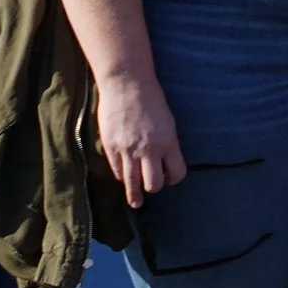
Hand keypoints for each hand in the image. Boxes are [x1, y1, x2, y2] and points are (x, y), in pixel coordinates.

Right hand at [98, 70, 185, 208]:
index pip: (176, 173)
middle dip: (154, 187)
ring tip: (135, 202)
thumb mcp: (168, 122)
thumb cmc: (151, 99)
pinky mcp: (111, 146)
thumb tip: (162, 161)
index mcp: (169, 142)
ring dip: (134, 194)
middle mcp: (149, 149)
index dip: (174, 178)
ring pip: (132, 183)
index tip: (170, 177)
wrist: (126, 84)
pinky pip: (116, 170)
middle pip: (153, 184)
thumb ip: (166, 143)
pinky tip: (123, 178)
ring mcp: (128, 149)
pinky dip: (121, 176)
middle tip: (152, 186)